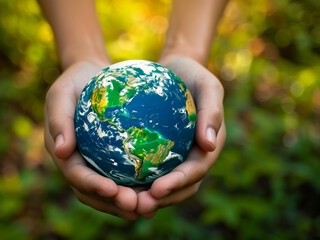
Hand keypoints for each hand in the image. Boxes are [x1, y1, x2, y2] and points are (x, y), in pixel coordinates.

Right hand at [44, 61, 140, 219]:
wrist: (92, 76)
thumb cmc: (75, 82)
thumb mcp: (62, 93)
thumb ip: (59, 119)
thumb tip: (60, 151)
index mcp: (64, 152)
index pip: (76, 175)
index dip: (93, 186)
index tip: (113, 190)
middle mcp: (78, 164)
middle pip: (93, 192)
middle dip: (113, 203)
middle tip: (136, 206)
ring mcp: (95, 164)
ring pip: (109, 192)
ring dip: (126, 203)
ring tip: (150, 207)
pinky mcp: (111, 160)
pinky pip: (124, 178)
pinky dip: (137, 188)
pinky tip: (158, 191)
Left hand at [136, 56, 225, 217]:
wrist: (176, 70)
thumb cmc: (192, 75)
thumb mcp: (207, 85)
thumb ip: (212, 111)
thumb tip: (209, 145)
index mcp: (208, 147)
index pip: (195, 172)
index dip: (178, 184)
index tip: (157, 189)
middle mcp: (194, 157)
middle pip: (180, 188)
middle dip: (162, 200)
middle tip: (137, 205)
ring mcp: (177, 157)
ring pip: (164, 185)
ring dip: (146, 197)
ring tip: (124, 202)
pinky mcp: (160, 153)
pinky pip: (148, 170)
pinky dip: (135, 180)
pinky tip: (114, 182)